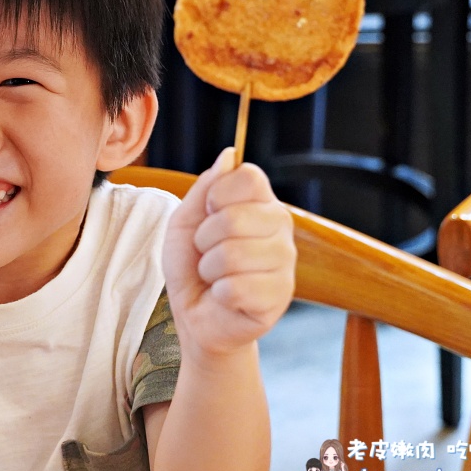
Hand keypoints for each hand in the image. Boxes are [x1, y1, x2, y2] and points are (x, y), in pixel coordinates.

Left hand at [162, 148, 295, 358]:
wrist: (195, 315)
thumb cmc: (191, 266)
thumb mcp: (185, 221)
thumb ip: (204, 188)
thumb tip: (229, 155)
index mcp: (259, 202)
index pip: (249, 176)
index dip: (218, 194)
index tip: (208, 211)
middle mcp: (280, 227)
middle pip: (236, 216)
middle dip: (204, 239)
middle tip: (206, 253)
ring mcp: (285, 262)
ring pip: (234, 254)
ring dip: (210, 269)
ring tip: (215, 276)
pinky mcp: (281, 296)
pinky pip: (238, 287)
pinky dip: (219, 293)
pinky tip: (226, 296)